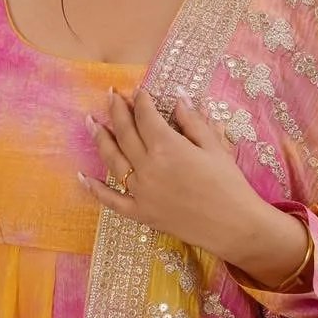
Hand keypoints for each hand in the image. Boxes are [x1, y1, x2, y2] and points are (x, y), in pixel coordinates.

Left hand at [79, 87, 311, 288]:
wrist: (234, 226)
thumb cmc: (229, 184)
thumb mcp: (214, 147)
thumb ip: (192, 121)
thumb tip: (178, 98)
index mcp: (167, 146)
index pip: (145, 116)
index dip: (141, 101)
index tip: (138, 91)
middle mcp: (147, 166)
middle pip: (125, 132)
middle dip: (117, 111)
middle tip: (111, 96)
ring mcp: (140, 191)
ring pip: (112, 160)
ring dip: (100, 138)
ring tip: (90, 122)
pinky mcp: (140, 213)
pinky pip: (111, 200)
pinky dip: (95, 189)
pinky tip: (82, 177)